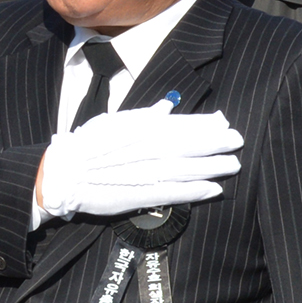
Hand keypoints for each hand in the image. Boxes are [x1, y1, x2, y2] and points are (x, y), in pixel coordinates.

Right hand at [36, 99, 241, 220]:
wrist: (64, 173)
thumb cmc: (86, 146)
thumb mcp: (113, 122)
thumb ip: (143, 116)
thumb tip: (167, 107)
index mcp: (143, 128)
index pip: (182, 124)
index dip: (205, 125)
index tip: (223, 123)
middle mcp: (150, 148)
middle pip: (192, 145)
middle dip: (218, 143)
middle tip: (237, 141)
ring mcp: (148, 172)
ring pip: (190, 168)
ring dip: (214, 166)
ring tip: (233, 165)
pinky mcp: (143, 195)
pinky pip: (177, 193)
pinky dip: (197, 191)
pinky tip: (215, 189)